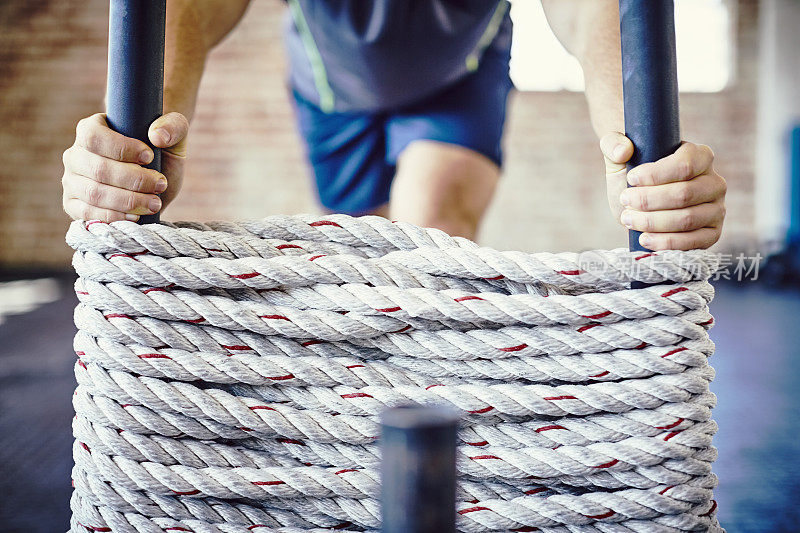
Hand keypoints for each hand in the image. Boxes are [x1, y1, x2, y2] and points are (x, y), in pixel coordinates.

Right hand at [62, 112, 188, 221]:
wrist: (154, 183)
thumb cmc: (161, 153)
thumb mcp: (174, 134)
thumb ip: (173, 126)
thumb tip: (157, 136)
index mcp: (90, 129)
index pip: (94, 137)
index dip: (121, 149)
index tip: (149, 157)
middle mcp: (75, 155)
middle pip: (98, 169)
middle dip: (134, 180)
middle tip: (160, 184)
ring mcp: (72, 181)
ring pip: (94, 193)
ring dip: (128, 200)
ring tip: (154, 202)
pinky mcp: (73, 205)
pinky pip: (86, 213)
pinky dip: (112, 217)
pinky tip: (135, 216)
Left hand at [600, 132, 725, 249]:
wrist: (639, 201)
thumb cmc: (633, 176)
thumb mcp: (618, 156)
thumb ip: (613, 143)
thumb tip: (623, 151)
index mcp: (700, 156)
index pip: (684, 165)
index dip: (655, 174)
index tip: (630, 178)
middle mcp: (714, 182)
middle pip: (684, 194)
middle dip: (649, 201)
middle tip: (625, 200)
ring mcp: (716, 209)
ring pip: (687, 219)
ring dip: (652, 222)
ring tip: (628, 219)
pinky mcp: (711, 233)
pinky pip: (694, 242)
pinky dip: (666, 243)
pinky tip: (644, 238)